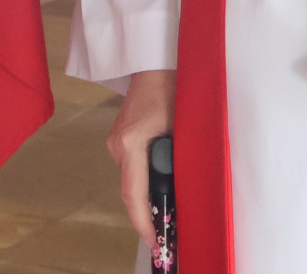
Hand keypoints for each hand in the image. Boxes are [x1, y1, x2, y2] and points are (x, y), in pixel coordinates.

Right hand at [107, 69, 174, 248]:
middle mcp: (117, 146)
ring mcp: (116, 141)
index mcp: (130, 143)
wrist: (156, 63)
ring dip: (148, 197)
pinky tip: (162, 189)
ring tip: (168, 217)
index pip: (133, 194)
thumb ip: (183, 158)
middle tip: (167, 237)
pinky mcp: (120, 138)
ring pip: (131, 181)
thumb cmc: (174, 89)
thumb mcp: (184, 128)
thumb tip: (191, 191)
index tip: (155, 243)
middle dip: (148, 215)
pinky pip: (132, 169)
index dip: (144, 223)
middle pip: (131, 191)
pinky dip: (145, 182)